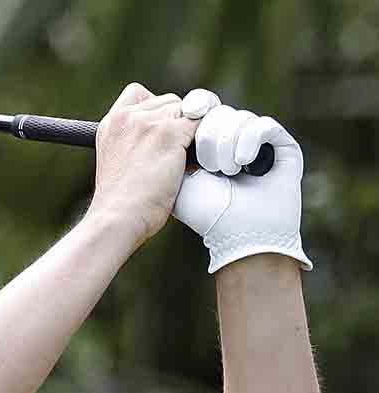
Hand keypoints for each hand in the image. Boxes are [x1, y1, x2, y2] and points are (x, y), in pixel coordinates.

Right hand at [86, 83, 197, 245]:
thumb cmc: (121, 202)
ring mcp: (148, 123)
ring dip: (194, 130)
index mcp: (110, 124)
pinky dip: (207, 137)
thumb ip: (135, 142)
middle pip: (170, 101)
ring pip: (189, 109)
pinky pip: (202, 121)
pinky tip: (200, 158)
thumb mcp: (117, 162)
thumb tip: (171, 138)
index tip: (160, 131)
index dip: (157, 108)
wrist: (117, 218)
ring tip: (187, 159)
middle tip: (177, 152)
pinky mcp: (169, 133)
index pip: (139, 93)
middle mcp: (126, 117)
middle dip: (179, 123)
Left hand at [172, 92, 311, 272]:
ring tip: (225, 171)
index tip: (184, 117)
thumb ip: (167, 146)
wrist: (238, 234)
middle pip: (217, 110)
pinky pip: (263, 125)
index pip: (199, 108)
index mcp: (208, 142)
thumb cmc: (206, 212)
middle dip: (208, 134)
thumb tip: (159, 116)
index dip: (193, 108)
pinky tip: (241, 163)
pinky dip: (249, 141)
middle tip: (206, 164)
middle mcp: (234, 138)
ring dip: (226, 144)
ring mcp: (259, 141)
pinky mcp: (282, 145)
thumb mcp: (175, 176)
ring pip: (238, 117)